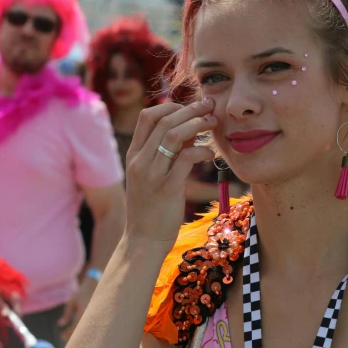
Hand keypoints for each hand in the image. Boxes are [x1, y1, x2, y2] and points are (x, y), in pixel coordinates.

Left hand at [58, 277, 96, 340]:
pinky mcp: (98, 318)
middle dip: (73, 336)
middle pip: (82, 331)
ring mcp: (96, 317)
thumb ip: (66, 314)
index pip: (75, 325)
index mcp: (84, 311)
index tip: (61, 336)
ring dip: (79, 335)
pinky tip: (79, 333)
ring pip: (87, 330)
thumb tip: (60, 325)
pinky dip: (84, 331)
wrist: (95, 287)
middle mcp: (91, 315)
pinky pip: (91, 327)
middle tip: (64, 338)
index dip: (68, 332)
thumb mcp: (71, 302)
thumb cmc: (81, 295)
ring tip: (69, 336)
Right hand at [124, 98, 215, 247]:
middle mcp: (139, 160)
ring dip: (196, 124)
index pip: (148, 116)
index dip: (171, 106)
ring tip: (213, 122)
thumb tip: (190, 129)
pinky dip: (200, 150)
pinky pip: (184, 158)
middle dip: (189, 109)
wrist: (143, 241)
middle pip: (163, 120)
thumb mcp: (154, 176)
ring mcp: (151, 174)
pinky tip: (210, 154)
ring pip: (173, 135)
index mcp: (134, 155)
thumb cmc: (152, 209)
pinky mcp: (166, 188)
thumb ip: (167, 153)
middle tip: (209, 106)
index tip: (191, 108)